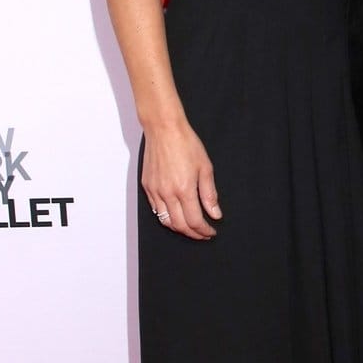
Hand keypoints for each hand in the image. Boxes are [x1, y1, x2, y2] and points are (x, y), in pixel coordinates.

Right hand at [142, 122, 220, 239]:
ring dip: (179, 228)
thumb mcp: (205, 168)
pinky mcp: (147, 186)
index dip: (204, 231)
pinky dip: (166, 217)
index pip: (194, 221)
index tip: (210, 232)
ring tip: (190, 227)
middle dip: (193, 233)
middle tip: (203, 234)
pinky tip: (175, 214)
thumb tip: (215, 214)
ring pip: (165, 220)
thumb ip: (209, 194)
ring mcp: (155, 190)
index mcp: (184, 189)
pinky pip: (156, 209)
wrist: (164, 129)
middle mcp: (167, 193)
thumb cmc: (186, 143)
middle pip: (179, 225)